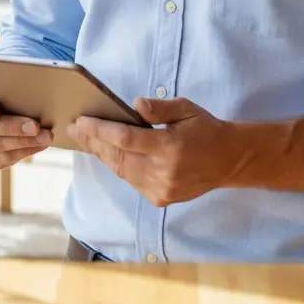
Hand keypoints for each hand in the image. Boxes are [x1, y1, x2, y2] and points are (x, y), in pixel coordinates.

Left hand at [67, 96, 244, 206]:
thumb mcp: (187, 109)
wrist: (228, 161)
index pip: (126, 139)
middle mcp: (163, 172)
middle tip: (75, 128)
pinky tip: (107, 153)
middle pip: (118, 157)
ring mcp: (161, 189)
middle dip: (93, 141)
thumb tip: (134, 104)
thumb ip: (160, 108)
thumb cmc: (206, 129)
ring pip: (121, 171)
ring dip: (102, 154)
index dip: (100, 130)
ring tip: (86, 138)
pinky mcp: (160, 199)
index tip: (82, 120)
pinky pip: (131, 180)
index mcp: (170, 147)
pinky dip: (118, 166)